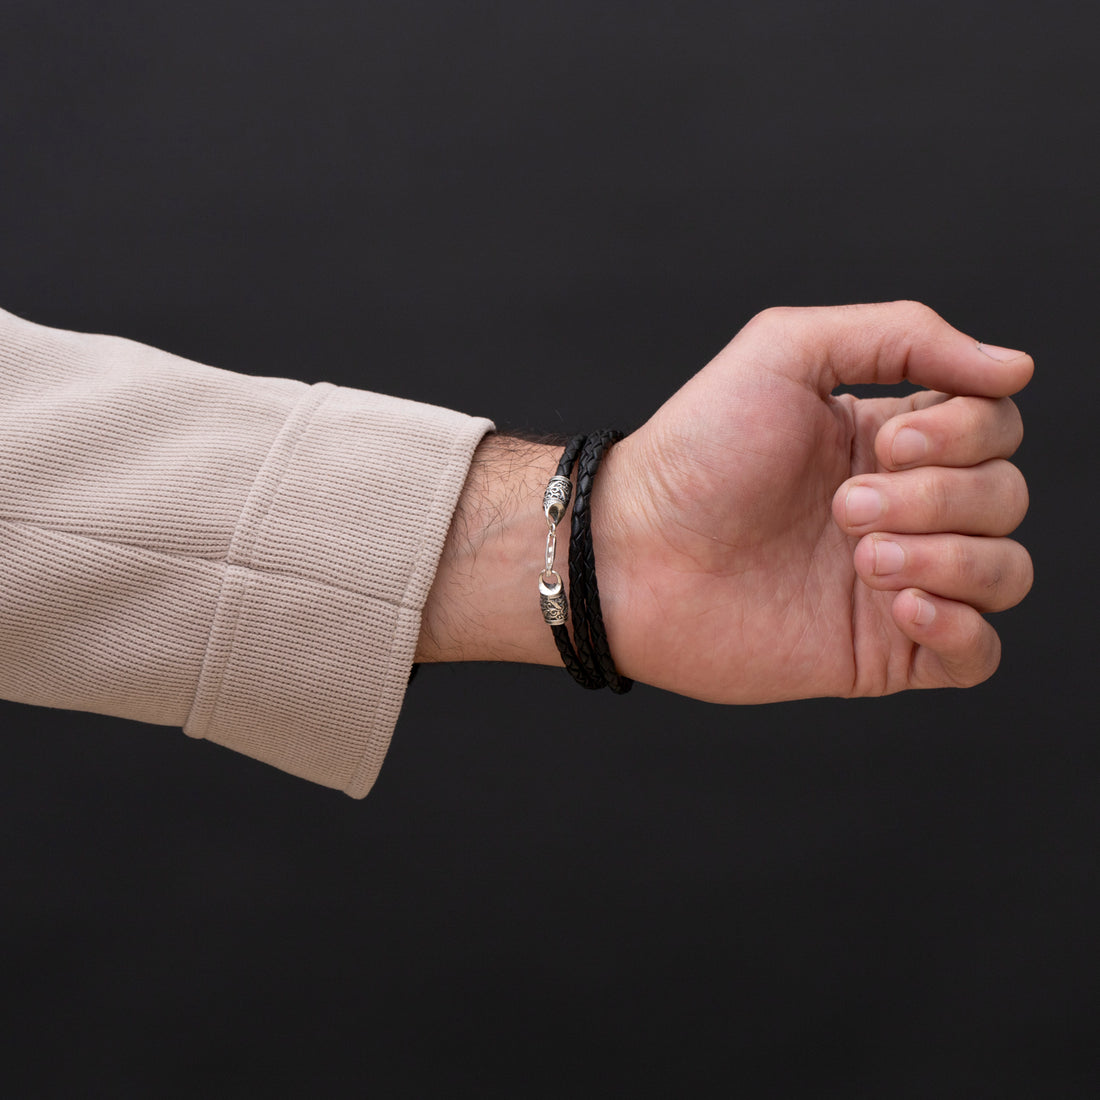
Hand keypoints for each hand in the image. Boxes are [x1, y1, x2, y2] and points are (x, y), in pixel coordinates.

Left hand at [593, 301, 1032, 700]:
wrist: (634, 553)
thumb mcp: (788, 349)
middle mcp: (901, 508)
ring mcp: (894, 582)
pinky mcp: (880, 651)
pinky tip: (899, 604)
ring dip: (951, 558)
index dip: (966, 432)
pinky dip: (963, 628)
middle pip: (1004, 495)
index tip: (885, 442)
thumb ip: (903, 334)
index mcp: (886, 439)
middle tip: (843, 507)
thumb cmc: (696, 452)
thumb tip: (1016, 367)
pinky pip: (977, 655)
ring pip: (1005, 571)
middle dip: (937, 497)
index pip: (994, 424)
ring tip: (863, 557)